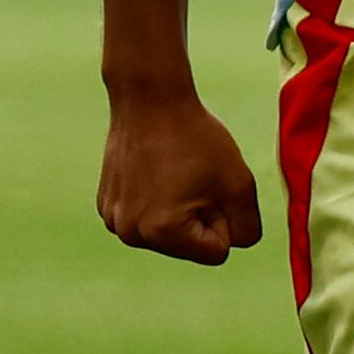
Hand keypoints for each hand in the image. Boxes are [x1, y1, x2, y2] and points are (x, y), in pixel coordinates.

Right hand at [98, 86, 262, 265]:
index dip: (225, 218)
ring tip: (174, 174)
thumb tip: (235, 245)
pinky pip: (150, 218)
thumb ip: (247, 227)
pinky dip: (159, 201)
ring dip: (182, 210)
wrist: (150, 102)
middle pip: (192, 245)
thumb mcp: (239, 185)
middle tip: (192, 177)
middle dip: (202, 216)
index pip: (218, 251)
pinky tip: (155, 173)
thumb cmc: (197, 140)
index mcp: (162, 233)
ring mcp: (113, 222)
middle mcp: (130, 235)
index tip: (211, 187)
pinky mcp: (106, 207)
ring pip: (171, 234)